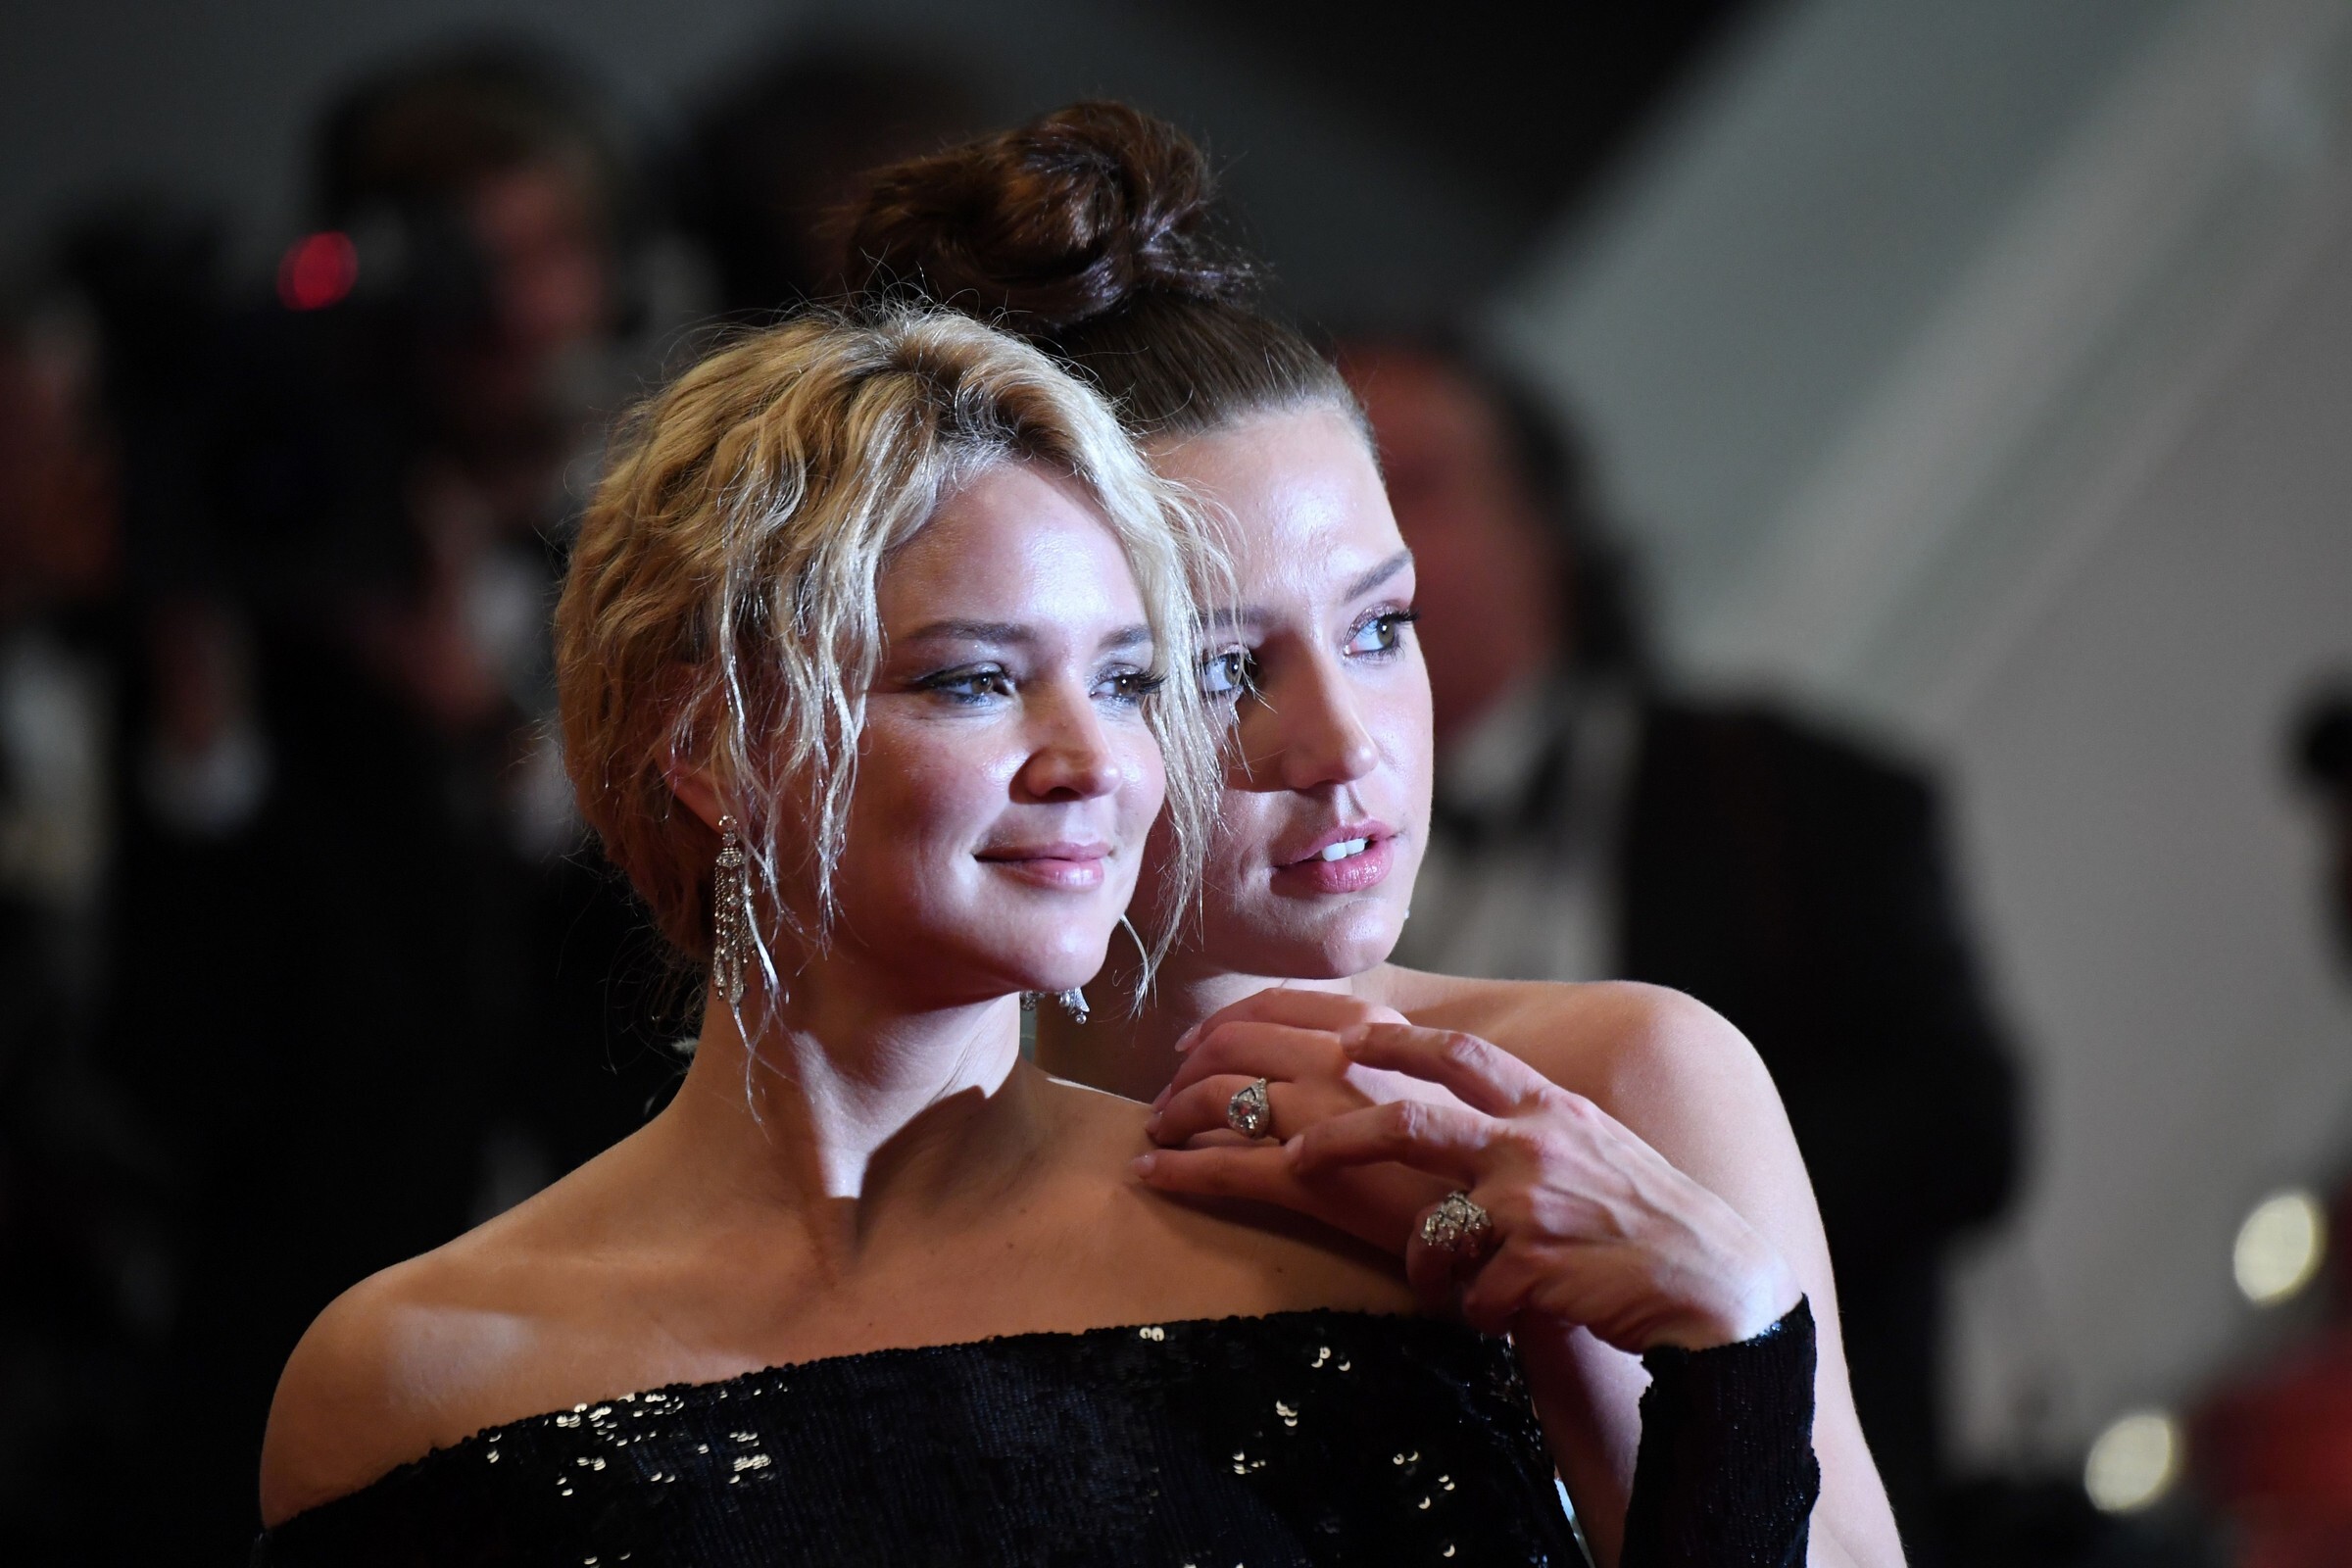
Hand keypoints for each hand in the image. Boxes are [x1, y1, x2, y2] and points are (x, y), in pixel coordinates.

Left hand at [1138, 989, 1457, 1252]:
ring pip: (1217, 1095)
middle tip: (1168, 1096)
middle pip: (1232, 1044)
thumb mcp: (1440, 1080)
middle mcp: (1339, 1058)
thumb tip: (1334, 1058)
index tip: (1196, 1044)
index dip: (1223, 1022)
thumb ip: (1386, 1061)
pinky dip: (1175, 1166)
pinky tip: (1150, 1171)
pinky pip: (1221, 1164)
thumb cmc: (1479, 1151)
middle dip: (1188, 1069)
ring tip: (1158, 1133)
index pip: (1274, 1005)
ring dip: (1173, 1112)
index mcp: (1371, 1029)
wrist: (1523, 1207)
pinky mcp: (1308, 1177)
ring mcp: (1320, 1114)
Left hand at [1141, 1002, 1799, 1353]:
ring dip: (1426, 1263)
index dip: (1396, 1041)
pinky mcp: (1537, 1269)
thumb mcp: (1591, 1149)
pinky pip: (1470, 1295)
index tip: (1344, 1031)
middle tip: (1296, 1154)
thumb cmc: (1644, 1222)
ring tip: (1442, 1282)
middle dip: (1341, 1137)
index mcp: (1549, 1108)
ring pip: (1433, 1230)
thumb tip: (1461, 1112)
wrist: (1716, 1287)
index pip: (1460, 1055)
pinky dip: (1478, 1311)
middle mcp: (1538, 1144)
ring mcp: (1536, 1206)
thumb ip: (1528, 1129)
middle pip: (1412, 1124)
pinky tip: (1510, 1319)